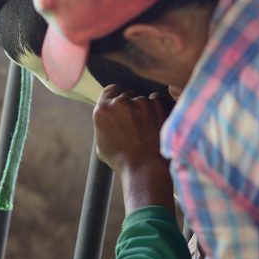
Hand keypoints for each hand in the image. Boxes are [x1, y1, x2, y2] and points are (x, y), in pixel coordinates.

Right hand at [93, 85, 174, 212]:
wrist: (145, 168)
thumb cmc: (122, 160)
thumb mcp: (101, 142)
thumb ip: (104, 122)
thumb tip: (109, 115)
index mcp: (102, 109)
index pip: (110, 90)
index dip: (116, 97)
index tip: (121, 106)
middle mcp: (120, 101)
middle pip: (126, 93)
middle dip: (130, 104)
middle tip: (135, 121)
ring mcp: (140, 101)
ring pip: (142, 98)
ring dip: (144, 108)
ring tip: (146, 128)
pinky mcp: (157, 105)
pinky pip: (156, 100)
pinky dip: (156, 109)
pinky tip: (155, 125)